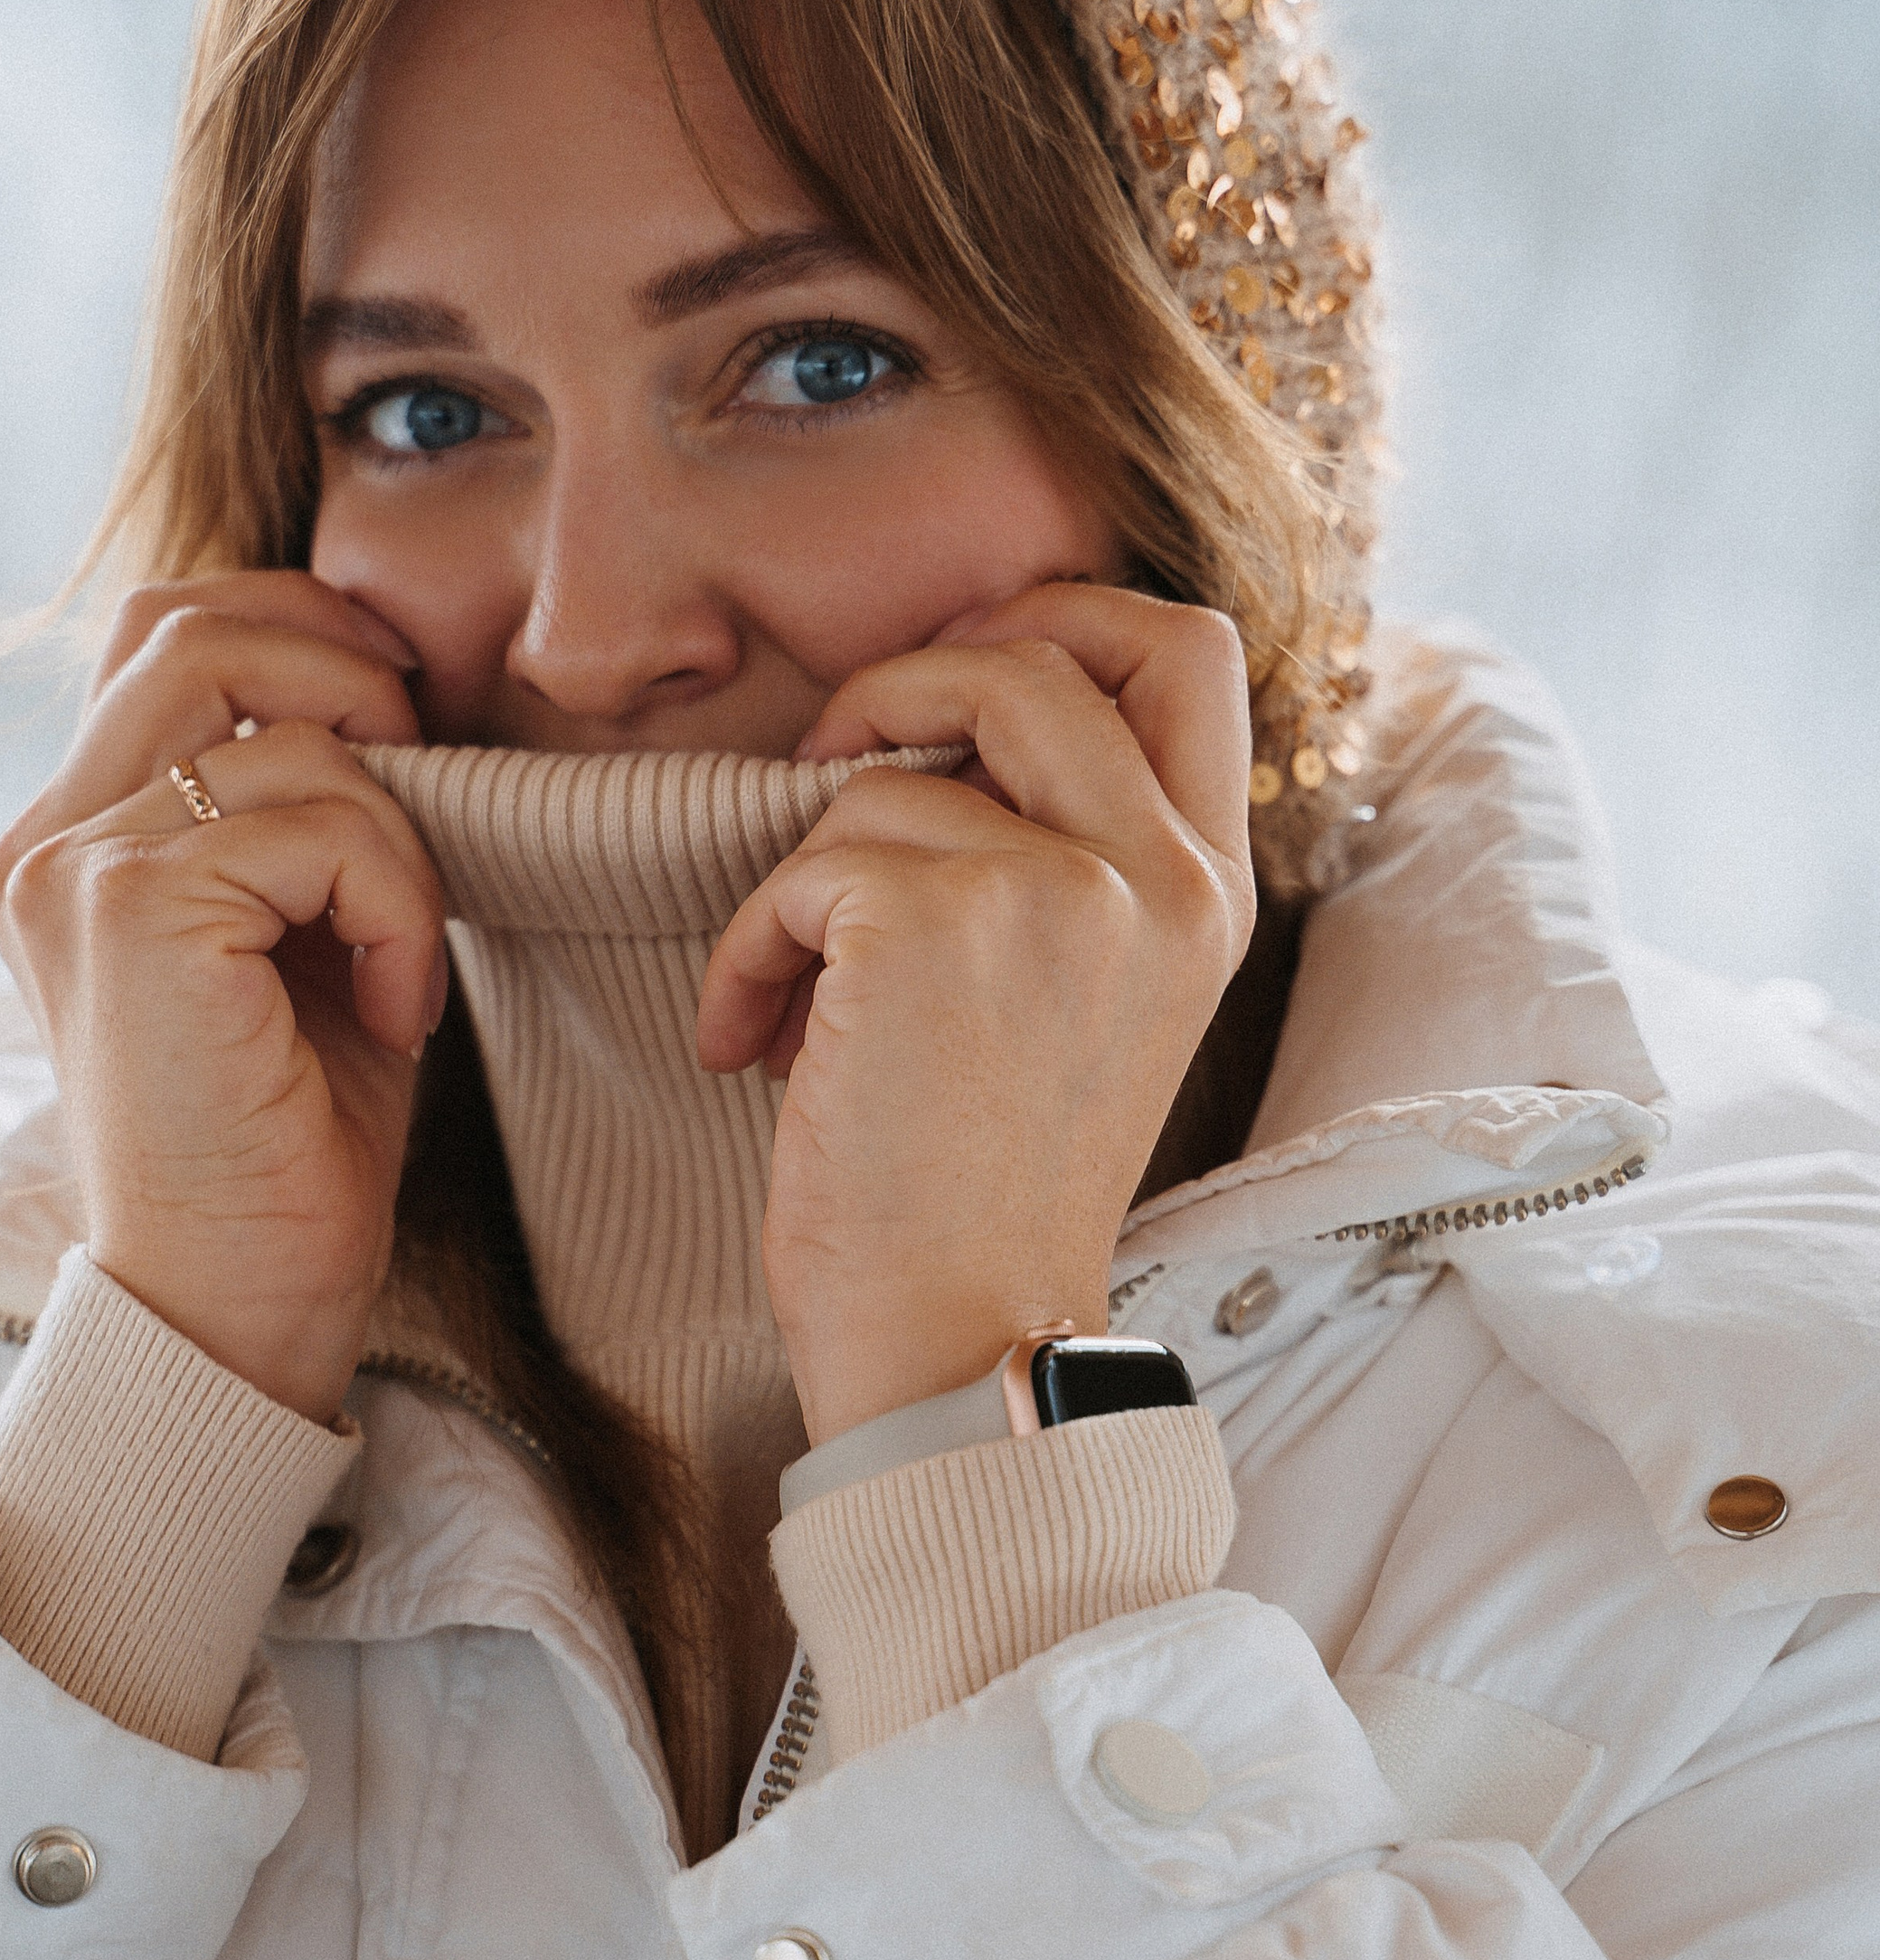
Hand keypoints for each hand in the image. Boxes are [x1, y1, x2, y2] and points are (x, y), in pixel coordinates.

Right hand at [0, 573, 443, 1422]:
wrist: (236, 1312)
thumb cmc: (291, 1144)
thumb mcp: (299, 941)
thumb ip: (300, 812)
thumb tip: (391, 683)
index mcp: (67, 843)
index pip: (163, 633)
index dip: (299, 631)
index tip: (405, 719)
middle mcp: (42, 843)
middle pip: (194, 625)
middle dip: (349, 672)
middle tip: (427, 787)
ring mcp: (72, 870)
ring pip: (287, 732)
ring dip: (398, 837)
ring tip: (400, 961)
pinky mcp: (132, 912)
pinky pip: (324, 823)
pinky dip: (400, 907)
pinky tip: (395, 1011)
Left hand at [698, 587, 1255, 1443]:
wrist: (961, 1344)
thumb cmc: (990, 1193)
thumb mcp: (1091, 1002)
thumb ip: (1073, 860)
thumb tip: (942, 725)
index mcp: (1208, 892)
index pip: (1189, 650)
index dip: (1063, 614)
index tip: (966, 664)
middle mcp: (1160, 874)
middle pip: (1036, 655)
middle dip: (906, 681)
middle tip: (830, 760)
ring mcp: (1058, 889)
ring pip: (889, 775)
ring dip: (806, 881)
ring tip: (799, 1004)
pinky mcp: (933, 920)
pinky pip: (800, 867)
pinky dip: (750, 950)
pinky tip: (756, 1047)